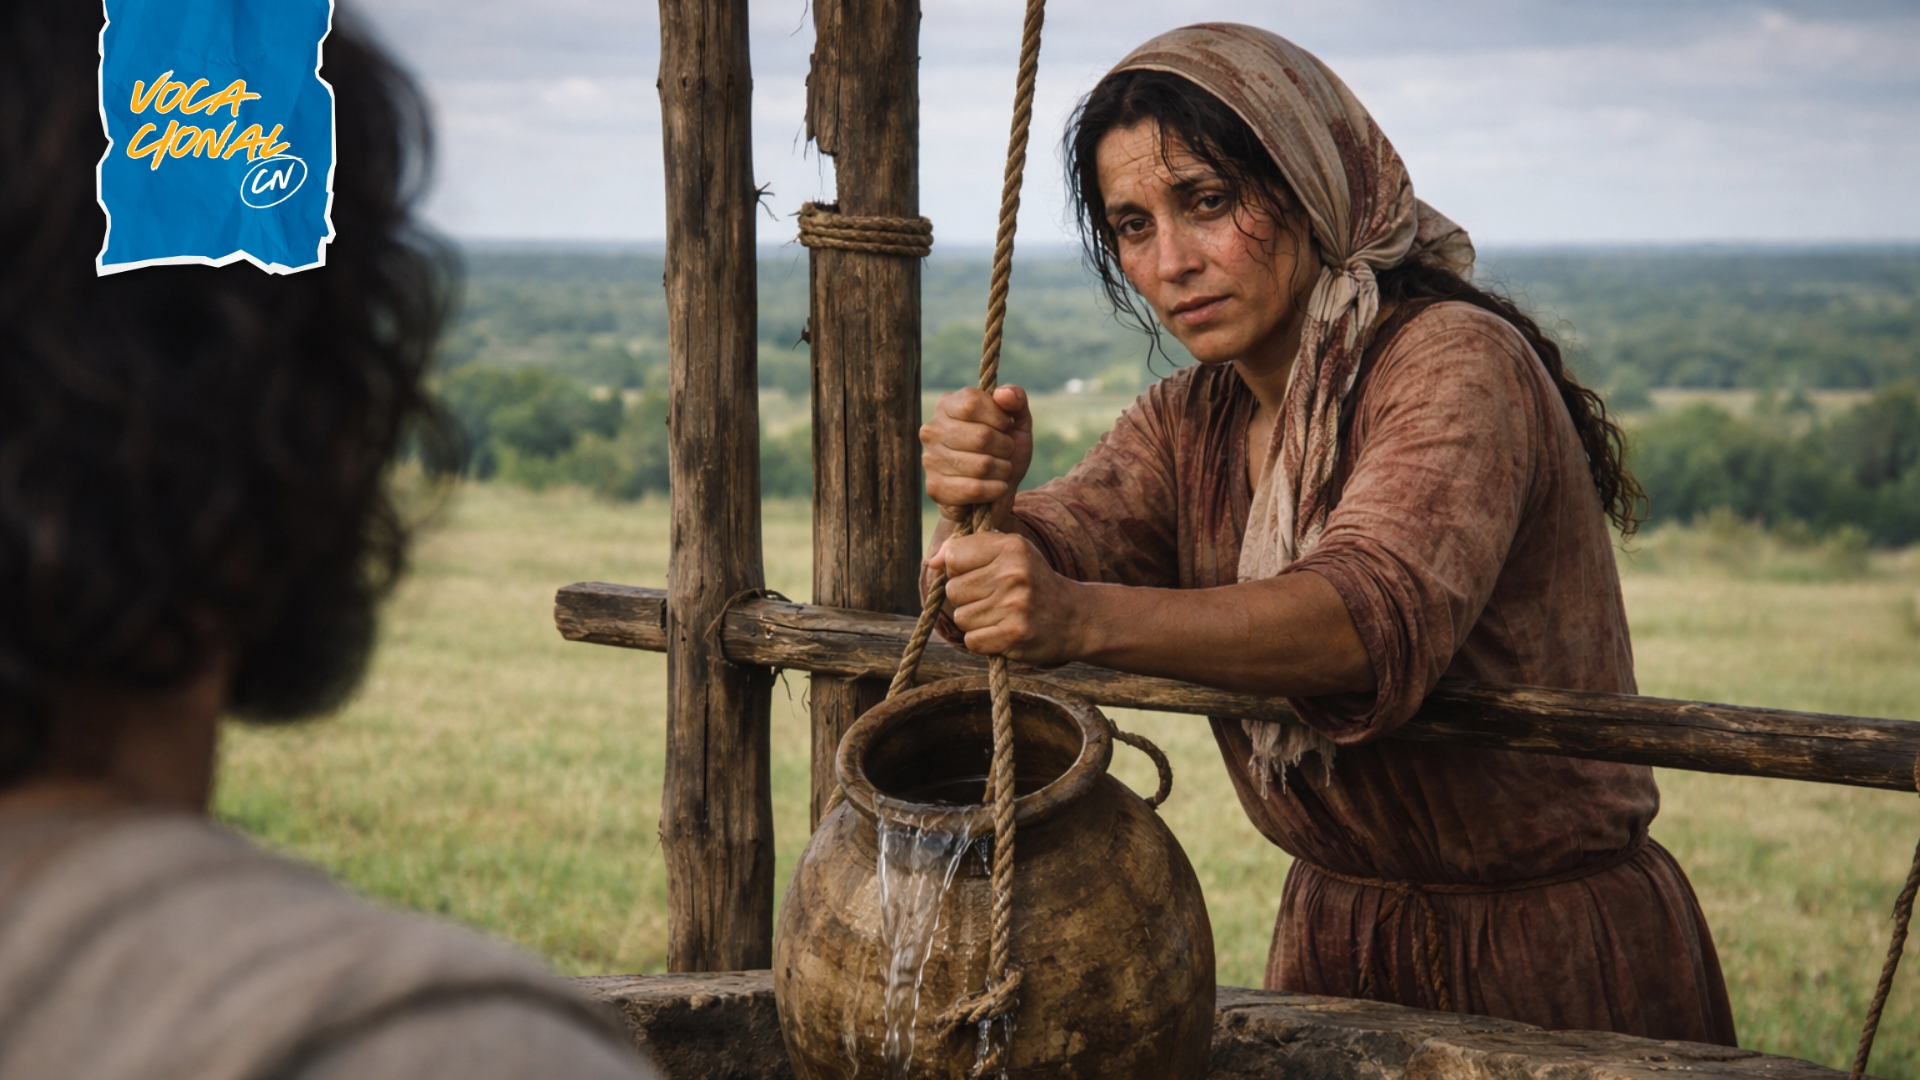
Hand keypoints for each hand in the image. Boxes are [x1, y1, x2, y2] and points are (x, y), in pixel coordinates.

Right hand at [920, 386, 1031, 526]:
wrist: (995, 491)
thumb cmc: (1002, 450)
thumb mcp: (1017, 421)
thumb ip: (1016, 400)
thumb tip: (1003, 394)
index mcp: (947, 406)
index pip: (972, 402)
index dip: (998, 417)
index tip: (1005, 426)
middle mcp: (933, 430)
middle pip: (981, 436)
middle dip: (1005, 447)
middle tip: (1005, 452)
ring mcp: (930, 459)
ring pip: (982, 465)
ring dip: (1003, 470)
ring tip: (1000, 470)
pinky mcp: (935, 488)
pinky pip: (975, 489)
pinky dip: (995, 490)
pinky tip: (997, 487)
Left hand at [930, 531, 1086, 664]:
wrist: (1074, 618)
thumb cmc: (1033, 582)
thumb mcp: (1009, 553)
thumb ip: (968, 549)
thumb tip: (931, 562)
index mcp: (1011, 547)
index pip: (954, 556)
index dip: (959, 569)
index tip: (978, 575)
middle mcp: (1014, 573)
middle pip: (953, 590)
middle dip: (966, 598)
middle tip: (993, 599)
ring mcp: (1015, 605)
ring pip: (961, 618)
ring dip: (975, 622)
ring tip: (1000, 616)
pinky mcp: (1014, 635)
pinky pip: (972, 641)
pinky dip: (982, 641)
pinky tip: (1002, 632)